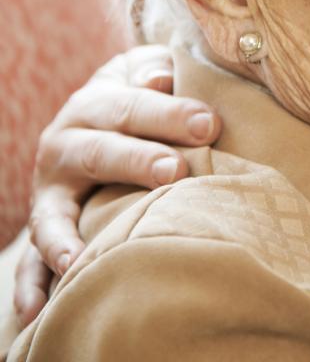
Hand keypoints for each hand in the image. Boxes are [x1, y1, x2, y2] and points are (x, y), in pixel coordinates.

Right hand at [14, 45, 220, 326]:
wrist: (97, 116)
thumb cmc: (141, 96)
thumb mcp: (145, 72)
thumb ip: (155, 70)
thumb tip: (163, 78)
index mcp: (94, 103)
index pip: (130, 106)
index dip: (169, 113)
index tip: (209, 124)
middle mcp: (65, 145)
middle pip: (99, 152)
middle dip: (136, 161)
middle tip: (175, 170)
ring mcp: (51, 191)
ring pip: (55, 212)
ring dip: (68, 235)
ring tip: (83, 258)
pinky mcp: (46, 226)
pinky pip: (30, 261)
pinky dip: (31, 284)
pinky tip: (37, 310)